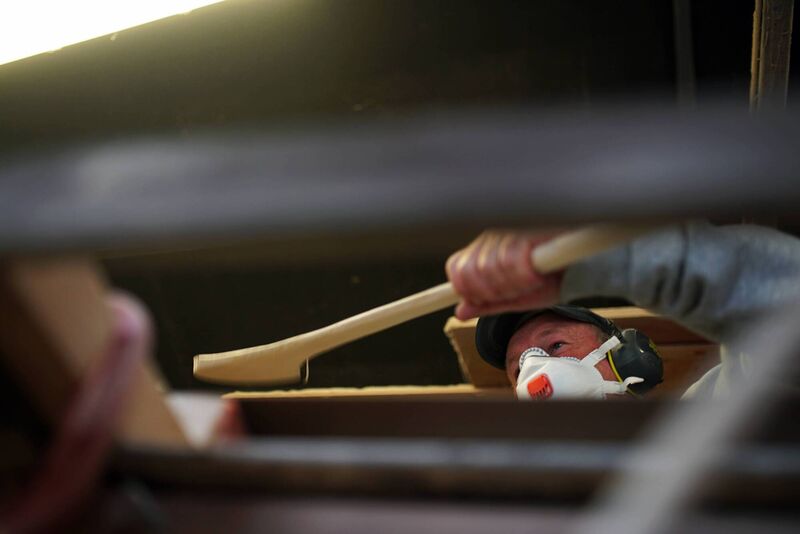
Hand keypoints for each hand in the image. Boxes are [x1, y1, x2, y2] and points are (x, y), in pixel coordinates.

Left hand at [446, 230, 564, 319]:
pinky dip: (524, 276)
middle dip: (493, 292)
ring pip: (490, 267)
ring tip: (531, 282)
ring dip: (512, 285)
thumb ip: (487, 303)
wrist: (585, 262)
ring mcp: (508, 231)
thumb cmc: (551, 277)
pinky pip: (512, 261)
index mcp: (484, 249)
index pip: (456, 267)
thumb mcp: (517, 296)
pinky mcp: (525, 229)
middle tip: (516, 292)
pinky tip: (537, 275)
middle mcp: (492, 236)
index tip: (485, 299)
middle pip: (472, 271)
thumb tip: (459, 313)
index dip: (466, 289)